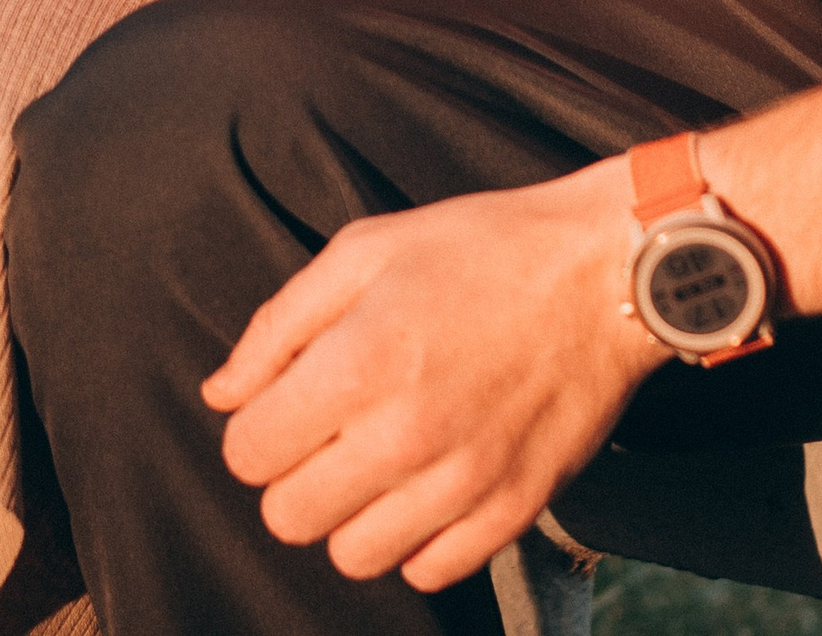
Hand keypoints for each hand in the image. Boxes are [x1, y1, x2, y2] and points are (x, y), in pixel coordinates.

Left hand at [206, 158, 659, 591]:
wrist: (600, 272)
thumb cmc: (480, 248)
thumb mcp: (365, 250)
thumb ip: (279, 325)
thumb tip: (221, 394)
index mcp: (358, 362)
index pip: (248, 453)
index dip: (256, 426)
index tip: (285, 404)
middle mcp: (405, 436)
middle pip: (290, 517)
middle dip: (292, 475)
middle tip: (327, 430)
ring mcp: (463, 483)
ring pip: (354, 556)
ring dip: (351, 513)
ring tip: (378, 457)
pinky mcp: (513, 511)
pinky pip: (429, 572)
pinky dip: (416, 539)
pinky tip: (427, 482)